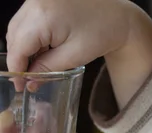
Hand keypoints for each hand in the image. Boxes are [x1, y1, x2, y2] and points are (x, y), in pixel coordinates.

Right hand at [7, 0, 132, 72]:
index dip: (17, 69)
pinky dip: (30, 37)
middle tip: (27, 80)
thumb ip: (48, 68)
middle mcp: (35, 4)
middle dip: (19, 59)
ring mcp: (36, 0)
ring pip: (17, 28)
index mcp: (43, 16)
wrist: (118, 16)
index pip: (18, 46)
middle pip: (14, 37)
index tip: (20, 86)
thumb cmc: (102, 33)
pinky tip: (41, 51)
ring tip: (35, 67)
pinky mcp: (41, 0)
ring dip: (23, 48)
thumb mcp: (74, 56)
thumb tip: (30, 81)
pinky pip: (26, 21)